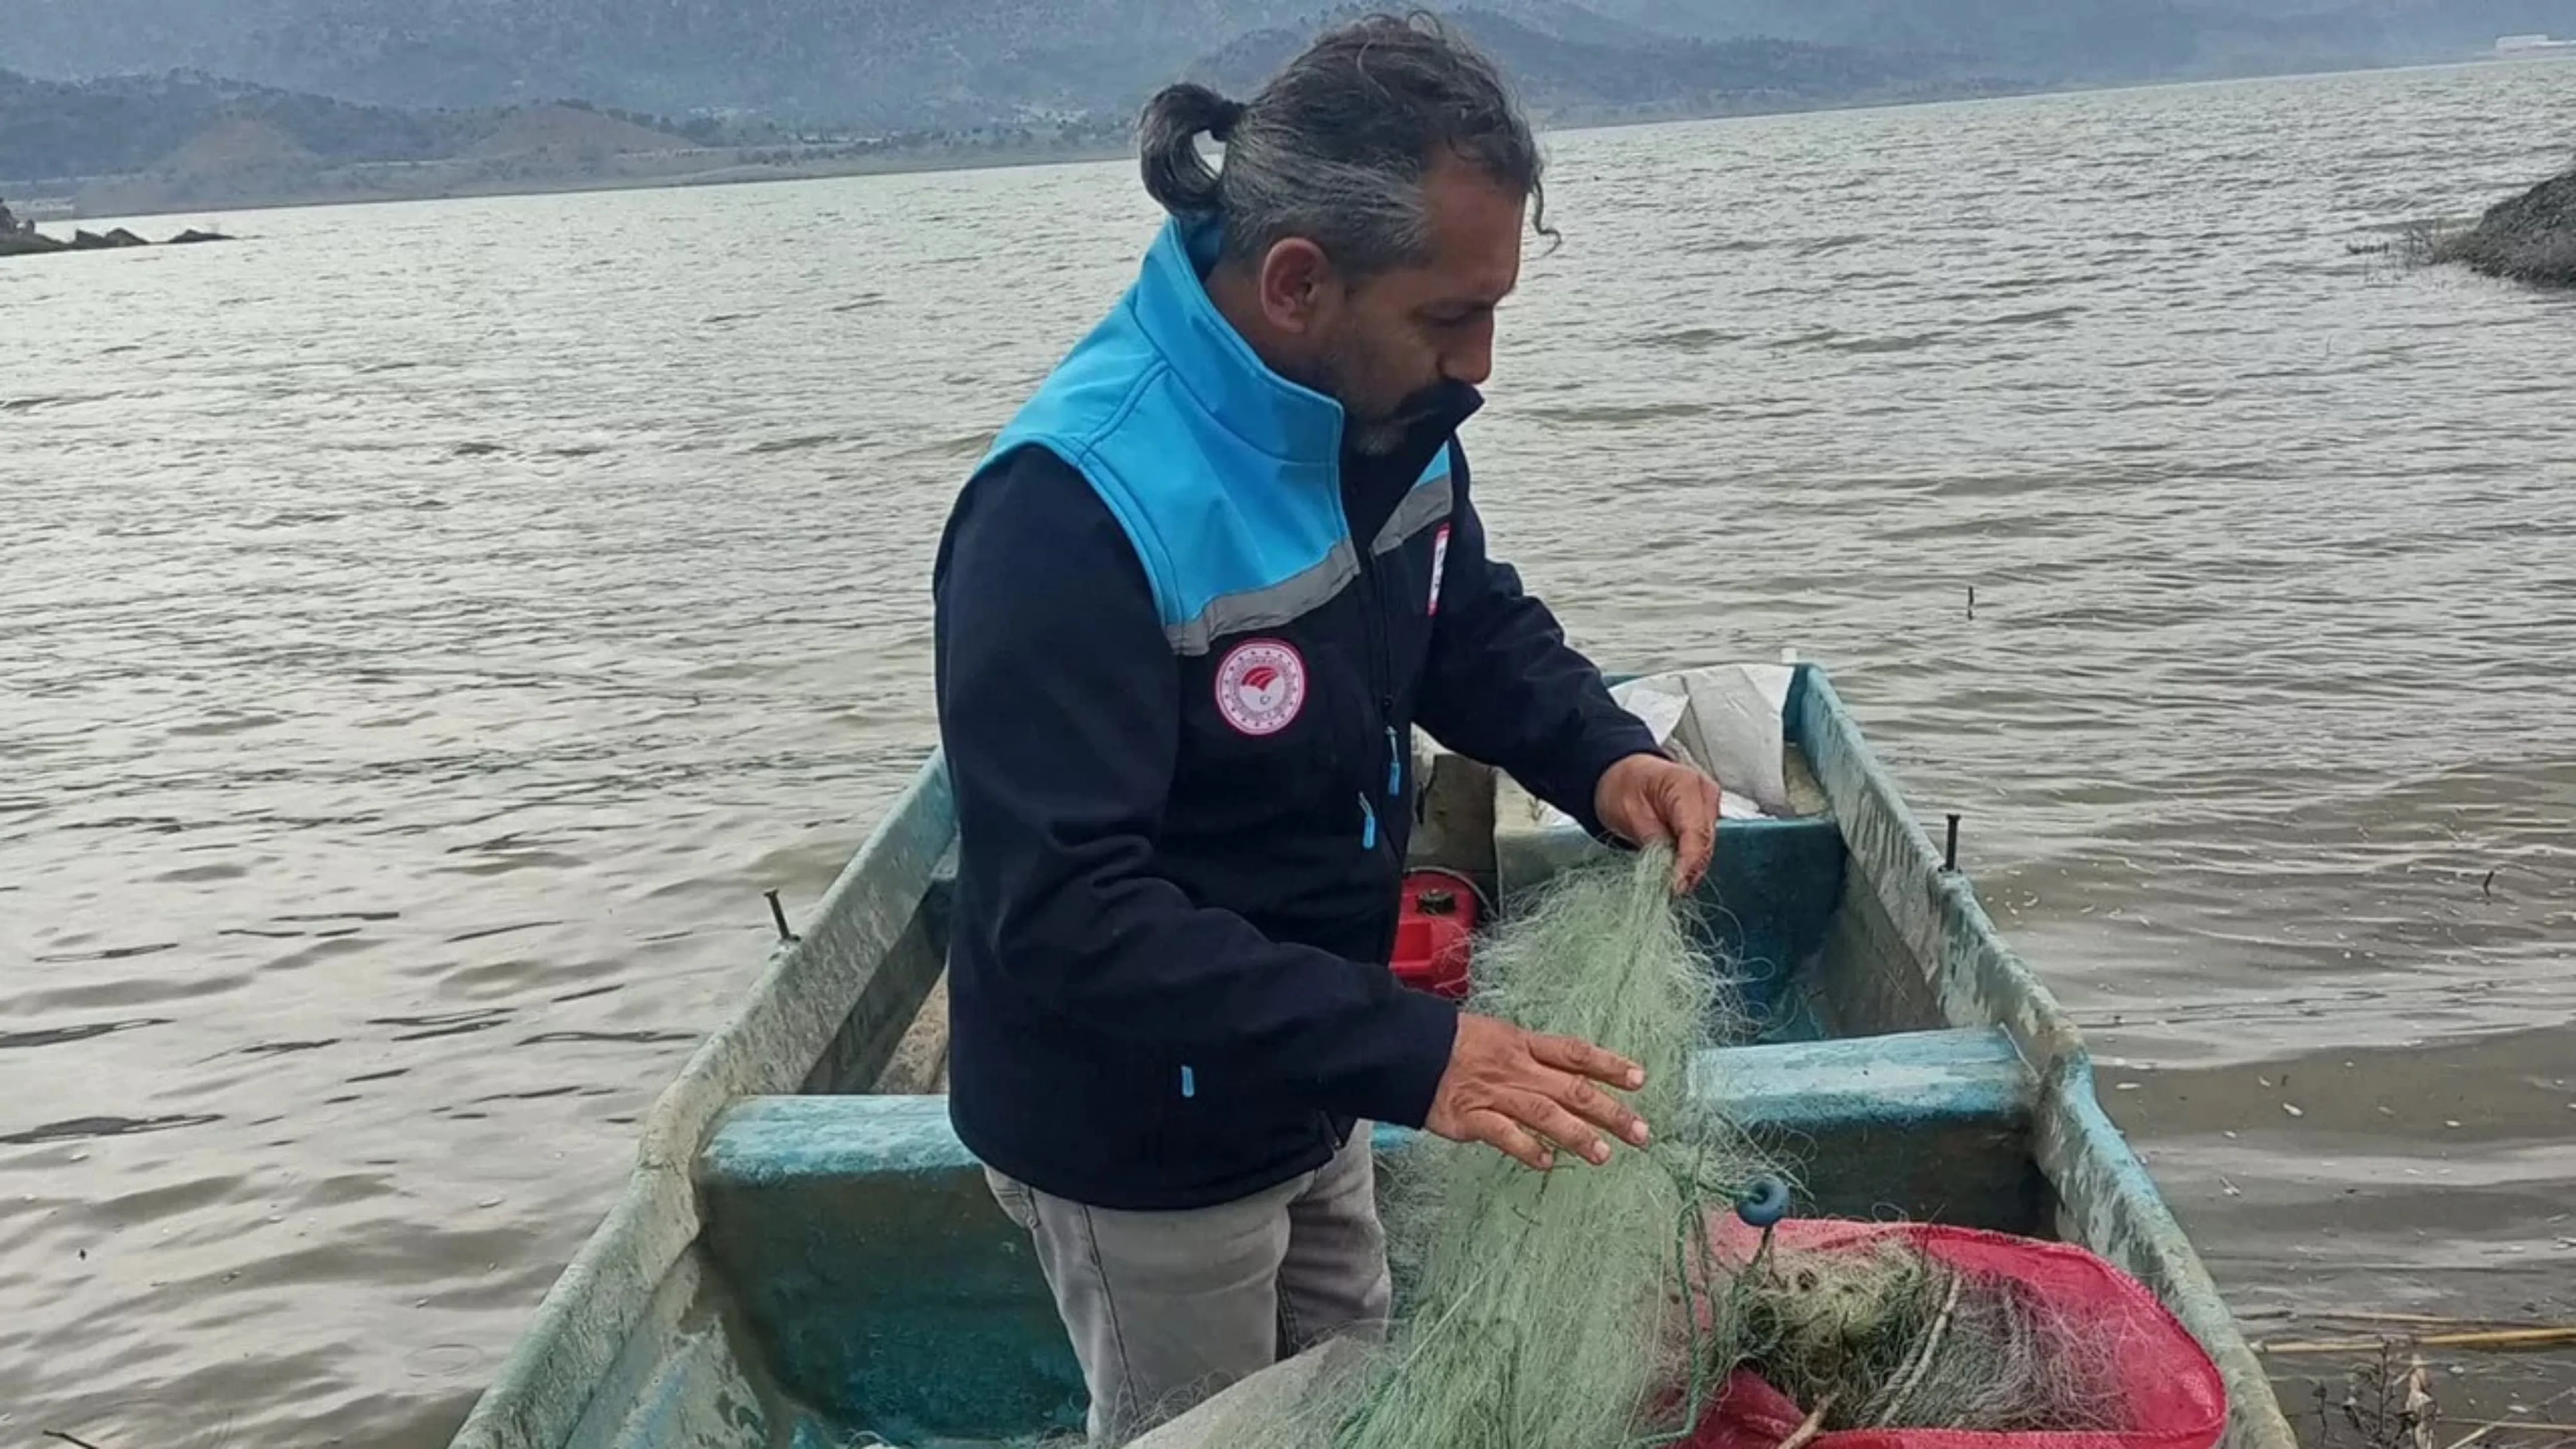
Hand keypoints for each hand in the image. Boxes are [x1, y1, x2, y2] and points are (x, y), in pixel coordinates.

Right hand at [1422, 1013, 1652, 1170]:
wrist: (1407, 1048)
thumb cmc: (1453, 1043)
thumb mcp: (1498, 1036)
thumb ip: (1531, 1057)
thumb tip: (1568, 1074)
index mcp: (1523, 1044)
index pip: (1575, 1053)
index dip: (1609, 1065)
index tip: (1640, 1079)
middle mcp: (1516, 1069)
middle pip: (1571, 1088)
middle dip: (1610, 1111)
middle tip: (1641, 1133)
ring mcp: (1493, 1094)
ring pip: (1544, 1114)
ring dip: (1576, 1135)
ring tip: (1603, 1154)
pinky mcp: (1469, 1118)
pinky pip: (1503, 1134)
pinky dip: (1526, 1148)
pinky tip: (1547, 1163)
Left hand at [1594, 752, 1721, 893]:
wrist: (1622, 774)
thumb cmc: (1622, 787)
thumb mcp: (1629, 814)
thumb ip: (1654, 840)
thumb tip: (1669, 870)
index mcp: (1686, 784)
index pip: (1695, 833)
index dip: (1687, 864)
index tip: (1676, 886)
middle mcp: (1705, 793)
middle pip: (1705, 842)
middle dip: (1689, 870)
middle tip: (1670, 891)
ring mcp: (1708, 805)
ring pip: (1706, 846)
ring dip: (1690, 867)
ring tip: (1671, 885)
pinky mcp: (1704, 817)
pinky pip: (1701, 843)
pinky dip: (1689, 859)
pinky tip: (1676, 872)